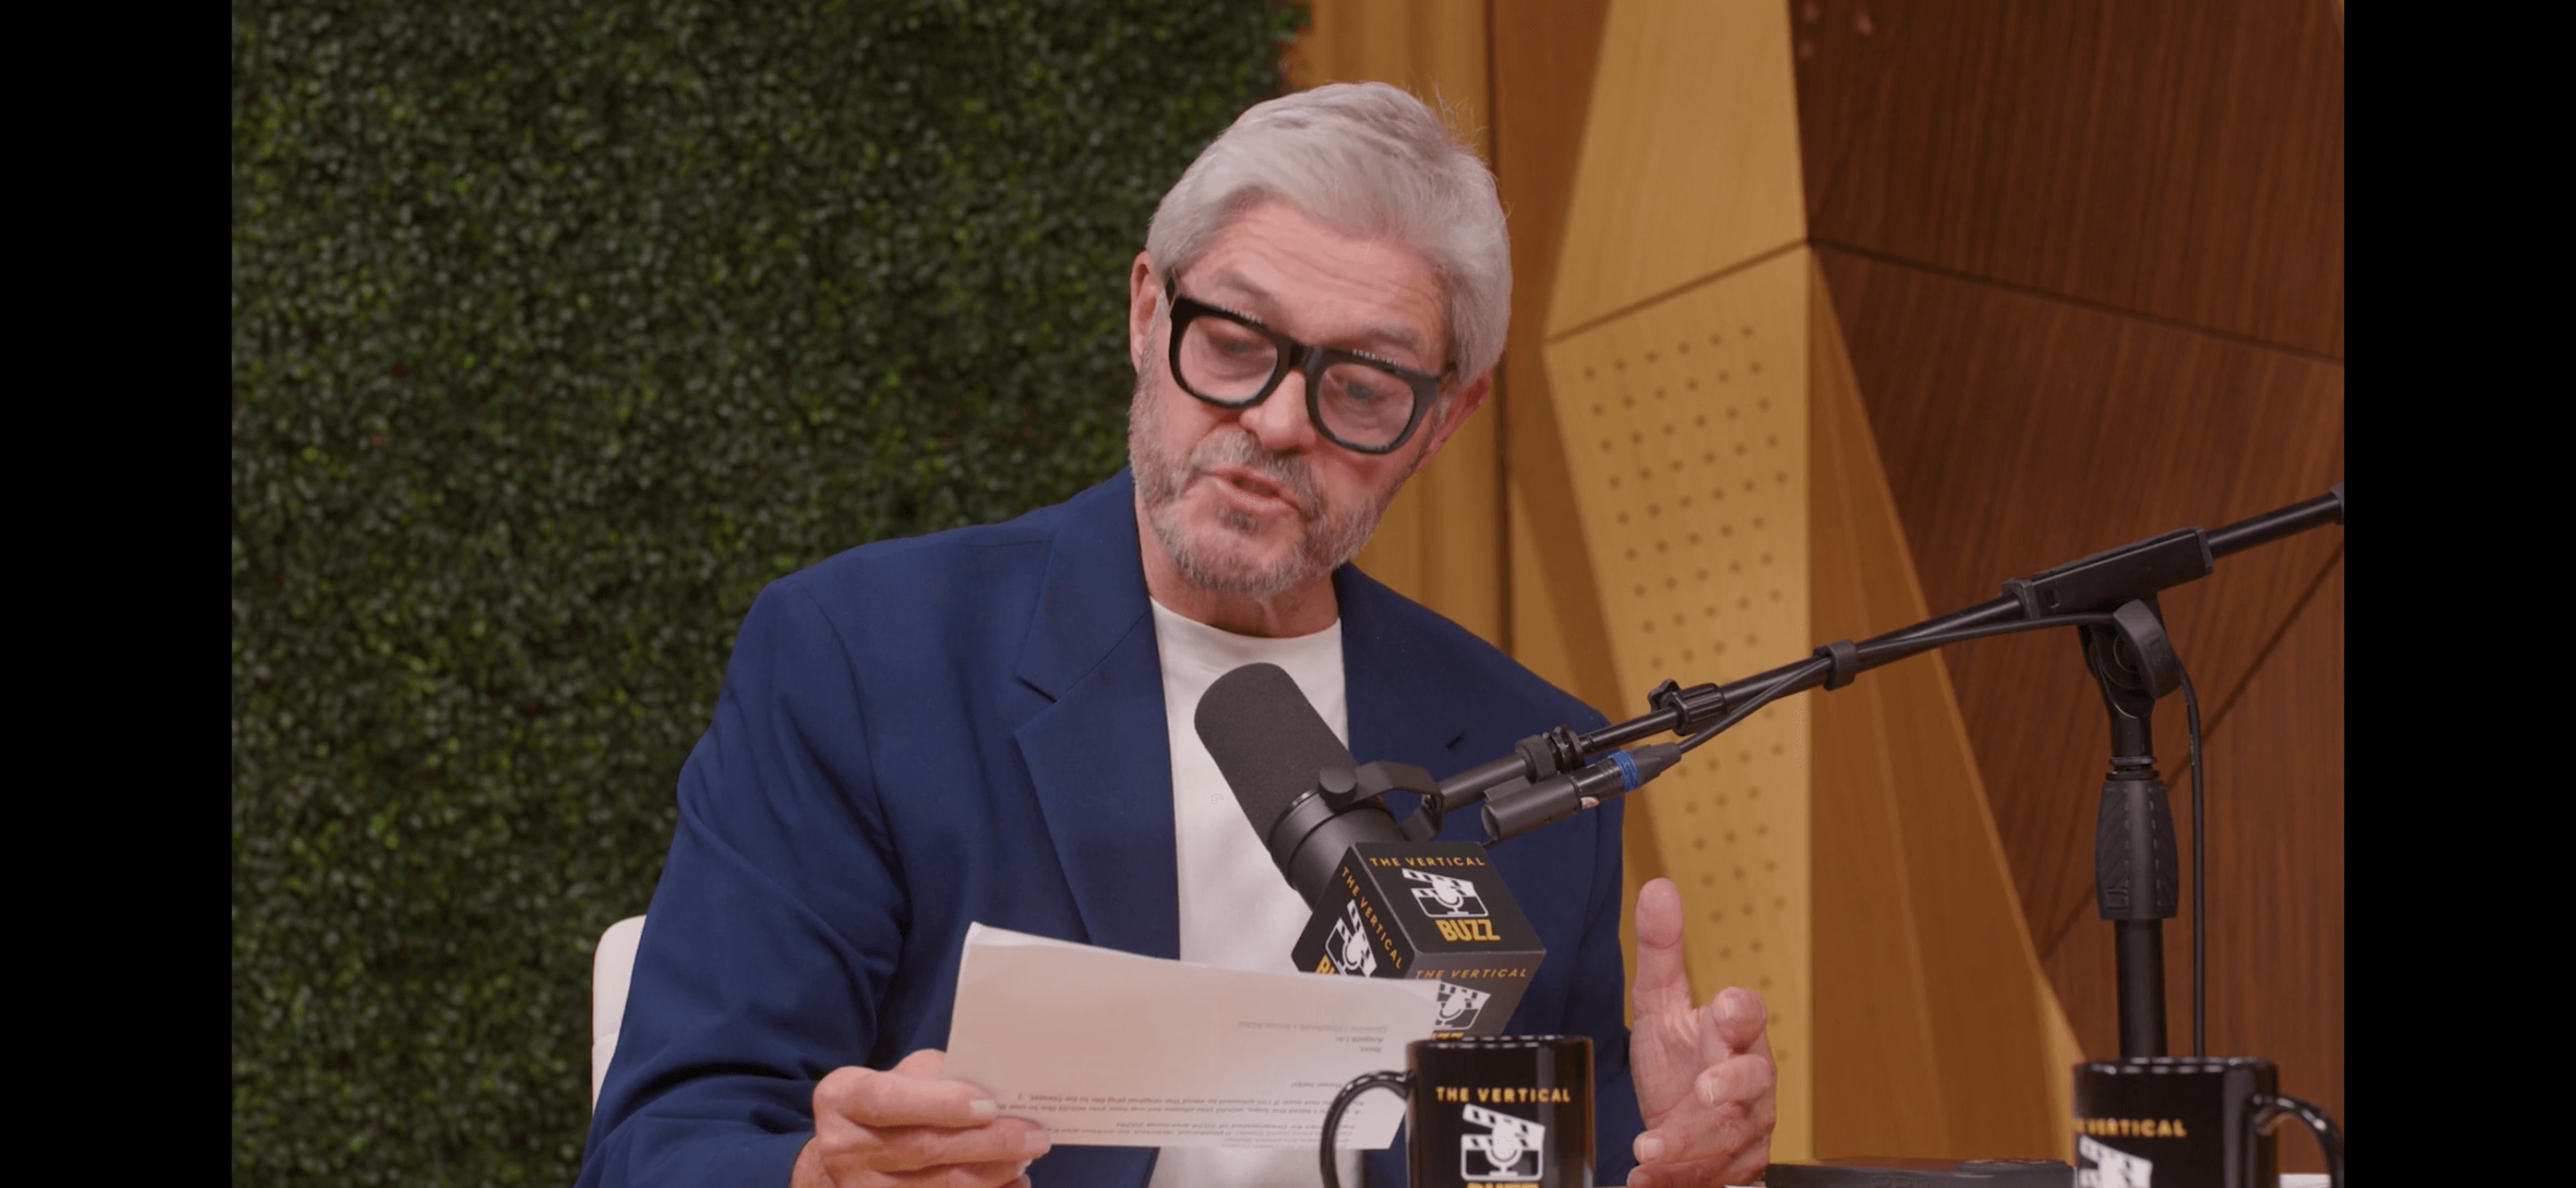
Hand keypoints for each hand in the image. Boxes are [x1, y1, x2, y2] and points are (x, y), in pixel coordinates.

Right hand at [791, 1049, 1051, 1187]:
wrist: (848, 1146)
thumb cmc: (889, 1100)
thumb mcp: (901, 1074)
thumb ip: (937, 1076)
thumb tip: (995, 1089)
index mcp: (842, 1099)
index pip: (890, 1101)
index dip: (941, 1104)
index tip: (990, 1106)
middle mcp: (843, 1147)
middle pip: (921, 1148)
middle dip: (986, 1142)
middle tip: (1034, 1135)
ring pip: (937, 1186)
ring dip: (991, 1172)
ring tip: (1026, 1155)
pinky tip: (1013, 1182)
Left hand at [1625, 877, 1776, 1187]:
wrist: (1680, 1123)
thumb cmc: (1680, 1059)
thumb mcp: (1661, 1004)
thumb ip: (1660, 950)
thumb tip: (1659, 888)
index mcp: (1735, 1036)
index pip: (1749, 1016)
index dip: (1742, 1013)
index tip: (1727, 1009)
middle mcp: (1749, 1084)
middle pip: (1754, 1083)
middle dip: (1732, 1086)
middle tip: (1707, 1090)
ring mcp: (1744, 1130)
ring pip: (1729, 1138)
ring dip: (1688, 1143)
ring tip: (1649, 1149)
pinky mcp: (1731, 1169)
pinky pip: (1709, 1179)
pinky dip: (1673, 1181)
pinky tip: (1644, 1179)